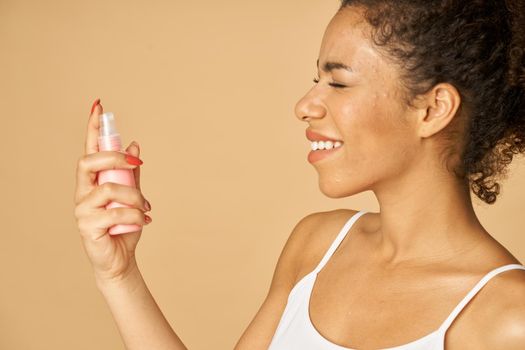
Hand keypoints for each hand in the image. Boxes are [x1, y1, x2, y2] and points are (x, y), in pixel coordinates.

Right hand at [74, 100, 151, 284]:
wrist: (121, 259)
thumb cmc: (124, 227)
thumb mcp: (133, 196)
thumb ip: (132, 173)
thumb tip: (135, 144)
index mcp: (93, 182)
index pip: (89, 150)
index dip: (93, 128)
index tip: (99, 106)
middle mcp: (83, 192)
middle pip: (89, 162)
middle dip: (115, 157)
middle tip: (137, 162)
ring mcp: (82, 210)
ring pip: (108, 189)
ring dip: (134, 197)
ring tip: (146, 208)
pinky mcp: (88, 227)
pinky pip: (115, 213)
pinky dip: (135, 216)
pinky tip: (144, 221)